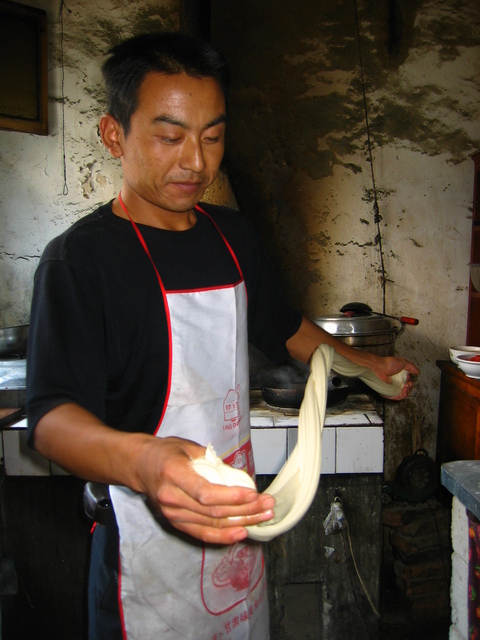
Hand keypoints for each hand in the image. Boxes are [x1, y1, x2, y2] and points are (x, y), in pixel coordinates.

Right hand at [137, 436, 274, 543]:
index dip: (231, 497)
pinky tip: (242, 532)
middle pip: (213, 512)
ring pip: (212, 525)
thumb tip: (239, 477)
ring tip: (263, 516)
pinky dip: (224, 536)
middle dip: (245, 510)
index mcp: (174, 474)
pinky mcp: (176, 524)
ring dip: (241, 522)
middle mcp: (172, 499)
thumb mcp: (188, 447)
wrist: (140, 466)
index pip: (206, 493)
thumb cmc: (166, 452)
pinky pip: (203, 534)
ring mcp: (173, 515)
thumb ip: (212, 462)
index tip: (253, 494)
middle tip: (268, 505)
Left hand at [372, 355, 419, 400]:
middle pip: (406, 390)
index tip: (409, 382)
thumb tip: (418, 373)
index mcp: (400, 377)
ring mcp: (392, 388)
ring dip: (406, 392)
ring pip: (402, 395)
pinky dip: (401, 396)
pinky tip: (403, 391)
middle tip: (408, 385)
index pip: (408, 383)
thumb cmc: (389, 364)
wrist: (380, 367)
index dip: (410, 384)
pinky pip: (396, 397)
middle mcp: (396, 383)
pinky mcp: (388, 392)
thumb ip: (411, 367)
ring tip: (405, 388)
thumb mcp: (403, 362)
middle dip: (409, 388)